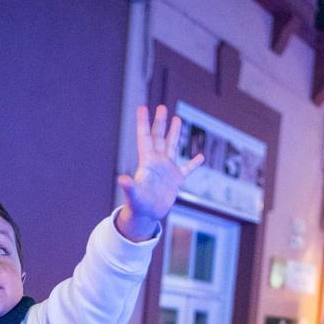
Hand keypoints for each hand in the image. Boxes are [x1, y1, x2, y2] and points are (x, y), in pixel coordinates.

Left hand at [114, 105, 203, 240]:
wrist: (146, 216)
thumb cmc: (138, 206)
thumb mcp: (134, 195)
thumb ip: (129, 186)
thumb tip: (122, 179)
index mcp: (147, 162)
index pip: (145, 137)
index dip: (143, 122)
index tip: (143, 107)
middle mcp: (157, 162)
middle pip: (158, 137)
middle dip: (160, 122)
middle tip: (162, 107)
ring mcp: (167, 170)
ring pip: (171, 147)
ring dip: (174, 133)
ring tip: (177, 119)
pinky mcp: (176, 180)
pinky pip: (186, 168)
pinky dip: (194, 163)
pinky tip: (200, 156)